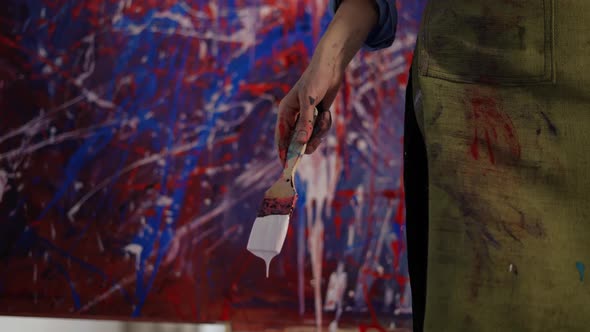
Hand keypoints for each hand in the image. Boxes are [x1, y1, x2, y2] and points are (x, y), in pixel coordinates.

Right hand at [275, 49, 340, 163]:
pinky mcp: (317, 118)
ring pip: (310, 137)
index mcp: (285, 111)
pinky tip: (327, 112)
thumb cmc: (316, 80)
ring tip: (324, 117)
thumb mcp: (309, 101)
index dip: (283, 151)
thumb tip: (300, 143)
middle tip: (313, 145)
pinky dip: (325, 125)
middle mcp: (293, 117)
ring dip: (319, 132)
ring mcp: (306, 118)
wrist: (331, 68)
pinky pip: (320, 131)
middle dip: (306, 142)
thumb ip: (305, 123)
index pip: (281, 136)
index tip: (286, 165)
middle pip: (296, 141)